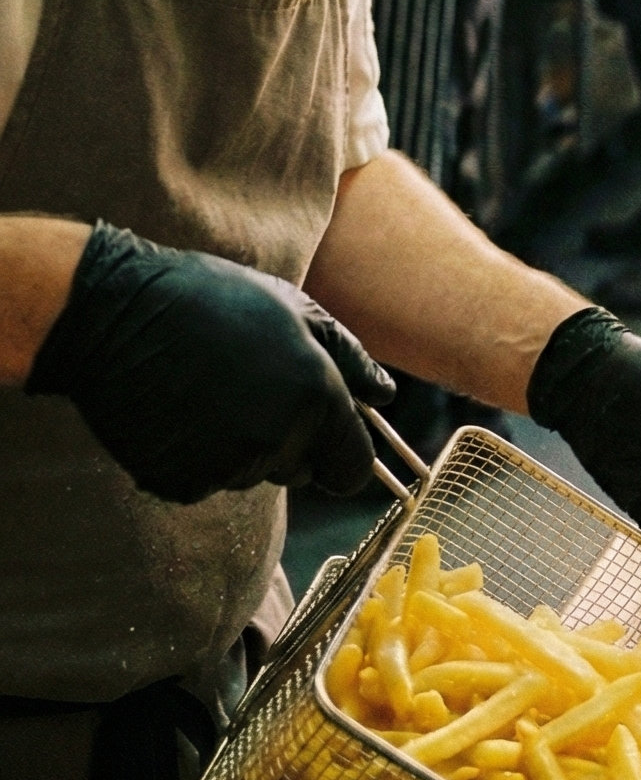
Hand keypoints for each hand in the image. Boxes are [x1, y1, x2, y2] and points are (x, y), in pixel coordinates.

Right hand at [27, 222, 393, 502]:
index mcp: (315, 398)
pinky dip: (194, 458)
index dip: (343, 458)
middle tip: (250, 390)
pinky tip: (176, 411)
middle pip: (301, 472)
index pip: (353, 468)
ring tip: (207, 390)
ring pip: (251, 475)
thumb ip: (349, 358)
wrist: (115, 311)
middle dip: (289, 444)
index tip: (326, 443)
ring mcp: (225, 464)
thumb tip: (387, 395)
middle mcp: (277, 439)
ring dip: (239, 447)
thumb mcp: (292, 309)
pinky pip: (203, 482)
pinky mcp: (178, 480)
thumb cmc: (210, 297)